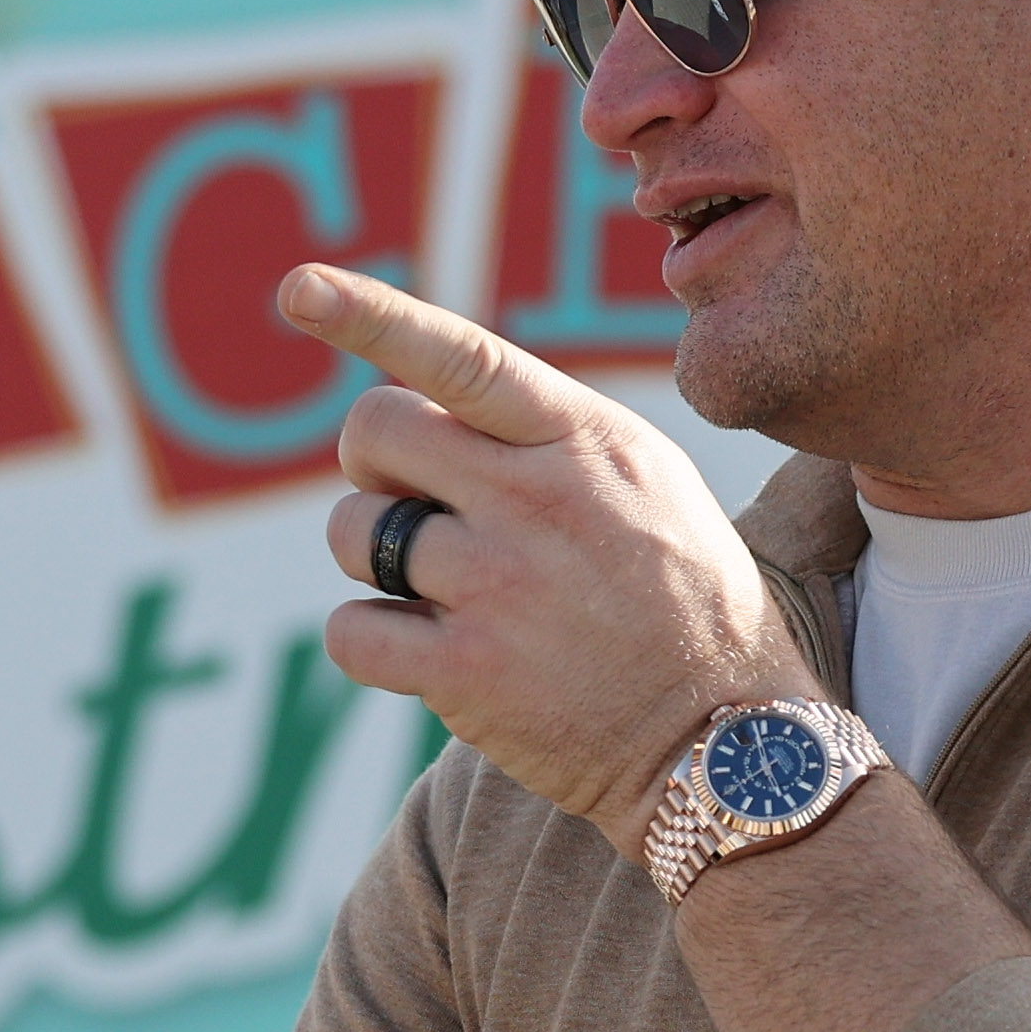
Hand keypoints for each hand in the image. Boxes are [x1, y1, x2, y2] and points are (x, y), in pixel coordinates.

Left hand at [288, 263, 824, 858]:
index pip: (463, 355)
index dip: (371, 316)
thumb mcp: (647, 479)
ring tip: (443, 590)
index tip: (300, 289)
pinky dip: (369, 640)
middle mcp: (538, 499)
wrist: (730, 742)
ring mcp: (498, 585)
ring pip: (349, 531)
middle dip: (373, 464)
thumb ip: (547, 429)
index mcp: (584, 439)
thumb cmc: (682, 601)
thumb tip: (436, 392)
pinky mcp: (465, 673)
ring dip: (371, 557)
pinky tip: (428, 653)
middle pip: (374, 431)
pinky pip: (349, 630)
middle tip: (416, 504)